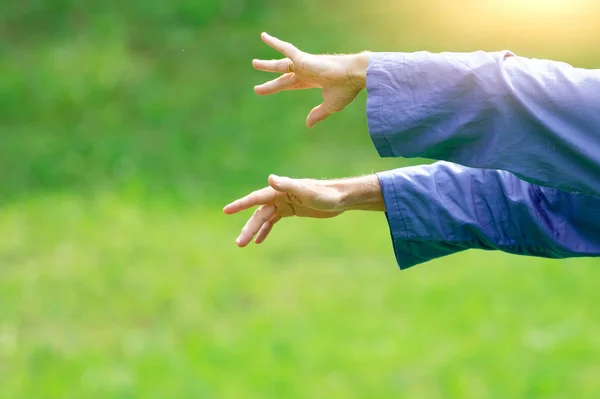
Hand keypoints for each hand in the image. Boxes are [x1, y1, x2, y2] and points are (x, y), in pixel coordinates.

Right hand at [223, 174, 384, 246]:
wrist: (341, 198)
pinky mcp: (291, 210)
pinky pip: (274, 220)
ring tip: (243, 244)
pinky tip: (259, 240)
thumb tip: (270, 179)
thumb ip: (288, 185)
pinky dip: (266, 230)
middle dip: (248, 227)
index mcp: (280, 190)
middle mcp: (280, 196)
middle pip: (259, 213)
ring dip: (254, 230)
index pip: (256, 198)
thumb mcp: (308, 191)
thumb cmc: (326, 194)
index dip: (240, 204)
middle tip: (239, 243)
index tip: (226, 211)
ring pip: (264, 218)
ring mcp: (285, 203)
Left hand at [253, 32, 370, 127]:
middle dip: (270, 82)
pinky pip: (286, 50)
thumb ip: (317, 114)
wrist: (353, 76)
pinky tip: (263, 37)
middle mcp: (306, 71)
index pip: (292, 84)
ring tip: (254, 63)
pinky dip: (275, 43)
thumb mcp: (330, 106)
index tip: (272, 92)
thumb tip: (308, 125)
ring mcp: (303, 64)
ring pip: (280, 64)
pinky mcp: (302, 59)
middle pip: (283, 77)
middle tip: (256, 89)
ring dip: (267, 65)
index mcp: (312, 80)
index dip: (281, 88)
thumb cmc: (345, 89)